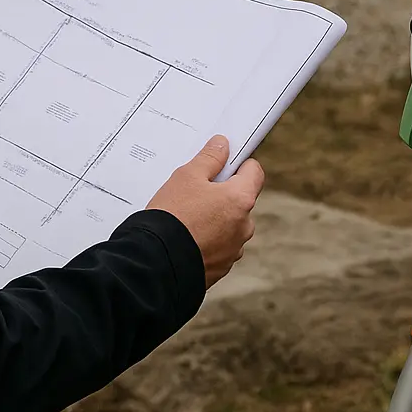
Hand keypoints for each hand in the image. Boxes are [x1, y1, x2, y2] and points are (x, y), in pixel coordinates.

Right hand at [146, 135, 264, 288]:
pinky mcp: (222, 267)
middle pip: (240, 200)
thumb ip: (209, 158)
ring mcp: (234, 249)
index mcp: (241, 199)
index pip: (255, 172)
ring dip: (216, 219)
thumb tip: (222, 145)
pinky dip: (208, 240)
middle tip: (196, 192)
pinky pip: (219, 246)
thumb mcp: (187, 176)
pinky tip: (187, 237)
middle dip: (223, 194)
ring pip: (229, 225)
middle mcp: (244, 226)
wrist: (157, 262)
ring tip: (188, 218)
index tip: (223, 163)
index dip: (239, 164)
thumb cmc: (173, 216)